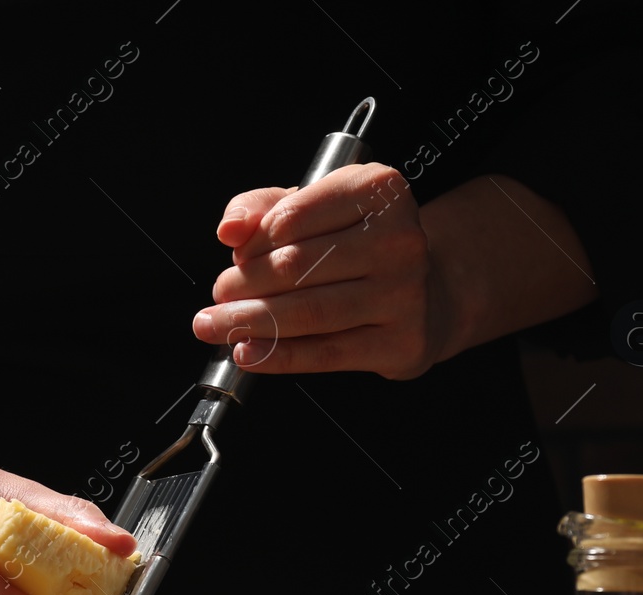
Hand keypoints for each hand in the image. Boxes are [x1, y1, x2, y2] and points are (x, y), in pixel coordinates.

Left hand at [190, 162, 457, 379]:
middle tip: (219, 296)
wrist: (424, 294)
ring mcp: (404, 293)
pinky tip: (248, 353)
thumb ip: (262, 209)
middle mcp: (398, 240)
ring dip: (250, 322)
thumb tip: (230, 229)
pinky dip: (278, 356)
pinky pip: (326, 353)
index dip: (251, 244)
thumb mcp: (314, 208)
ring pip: (308, 312)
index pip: (291, 218)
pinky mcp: (401, 342)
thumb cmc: (359, 245)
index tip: (235, 258)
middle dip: (244, 286)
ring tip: (218, 325)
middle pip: (295, 267)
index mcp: (378, 191)